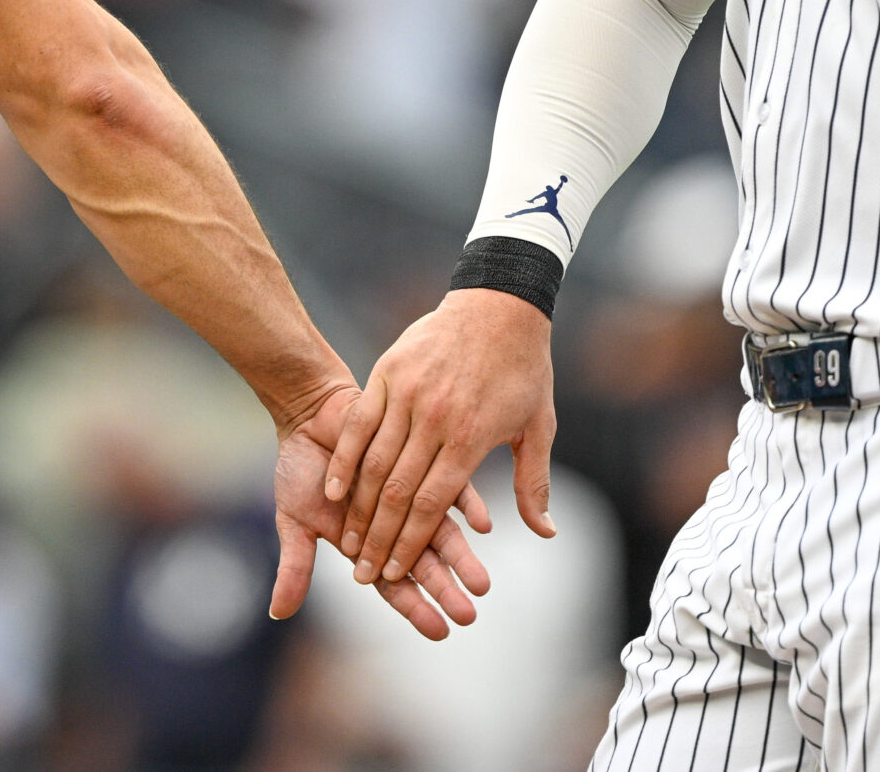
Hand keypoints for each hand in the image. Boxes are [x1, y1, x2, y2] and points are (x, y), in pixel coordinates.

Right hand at [271, 383, 492, 639]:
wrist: (309, 412)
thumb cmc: (301, 466)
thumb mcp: (293, 520)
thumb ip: (294, 566)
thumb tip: (278, 614)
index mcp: (368, 541)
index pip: (395, 582)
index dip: (415, 607)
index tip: (440, 631)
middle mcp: (395, 521)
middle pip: (424, 561)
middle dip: (446, 589)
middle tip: (469, 614)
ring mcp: (410, 492)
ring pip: (440, 530)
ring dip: (460, 557)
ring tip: (480, 583)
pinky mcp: (420, 457)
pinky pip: (449, 483)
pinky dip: (465, 503)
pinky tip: (482, 524)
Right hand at [326, 287, 555, 586]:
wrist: (499, 304)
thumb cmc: (523, 370)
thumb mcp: (539, 428)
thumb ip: (533, 483)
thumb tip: (545, 533)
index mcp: (472, 437)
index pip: (434, 503)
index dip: (411, 543)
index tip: (395, 576)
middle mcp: (437, 418)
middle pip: (400, 491)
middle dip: (380, 539)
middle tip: (364, 574)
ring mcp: (409, 394)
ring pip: (376, 462)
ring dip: (359, 508)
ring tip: (348, 542)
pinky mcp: (388, 372)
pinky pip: (360, 423)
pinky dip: (345, 459)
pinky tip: (334, 490)